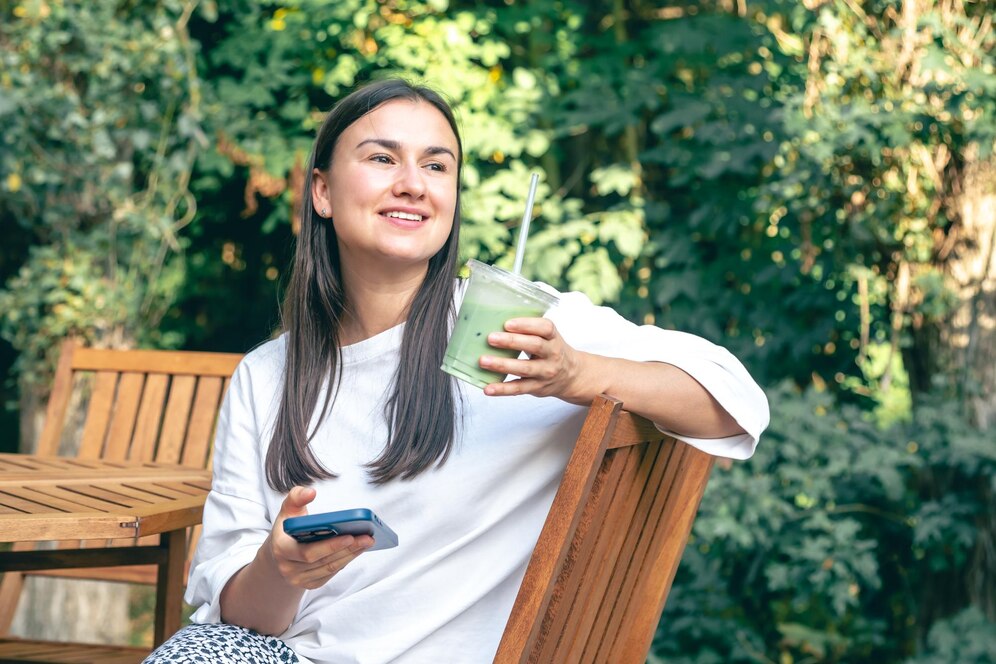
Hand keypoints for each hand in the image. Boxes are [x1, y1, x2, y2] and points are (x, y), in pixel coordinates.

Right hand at [267, 486, 373, 589]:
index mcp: (282, 549)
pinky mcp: (309, 584)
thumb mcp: (288, 510)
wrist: (278, 553)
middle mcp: (288, 568)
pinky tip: (357, 550)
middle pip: (323, 561)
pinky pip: (331, 573)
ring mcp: (298, 579)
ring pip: (330, 568)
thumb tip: (311, 492)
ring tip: (367, 541)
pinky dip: (346, 561)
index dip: (330, 546)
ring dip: (351, 555)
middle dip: (347, 549)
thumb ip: (297, 497)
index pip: (308, 552)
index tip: (350, 535)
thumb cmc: (287, 529)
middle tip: (367, 537)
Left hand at [480, 317, 599, 404]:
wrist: (572, 375)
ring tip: (484, 361)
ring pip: (525, 368)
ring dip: (502, 364)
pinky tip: (488, 388)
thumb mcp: (548, 337)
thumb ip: (529, 331)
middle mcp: (552, 354)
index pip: (544, 328)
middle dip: (511, 341)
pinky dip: (502, 389)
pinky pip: (519, 388)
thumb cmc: (551, 350)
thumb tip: (494, 323)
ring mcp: (545, 372)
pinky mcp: (537, 388)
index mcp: (553, 337)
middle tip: (491, 338)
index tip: (507, 323)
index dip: (526, 325)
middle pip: (534, 345)